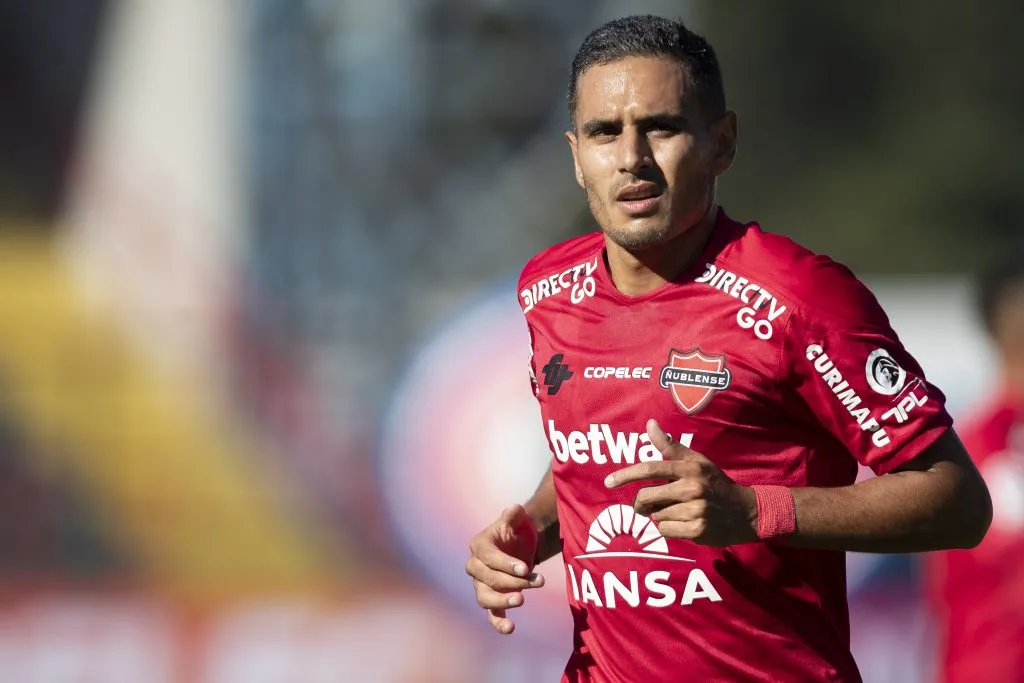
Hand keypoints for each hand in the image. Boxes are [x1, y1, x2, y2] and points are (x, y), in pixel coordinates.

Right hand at [465, 505, 545, 634]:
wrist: (521, 546)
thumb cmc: (517, 530)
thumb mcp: (516, 519)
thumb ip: (513, 514)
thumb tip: (514, 509)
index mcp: (479, 546)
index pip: (488, 557)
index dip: (505, 563)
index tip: (525, 568)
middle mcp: (475, 567)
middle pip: (488, 578)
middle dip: (512, 581)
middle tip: (536, 580)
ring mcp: (482, 585)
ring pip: (486, 597)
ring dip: (503, 600)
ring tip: (521, 600)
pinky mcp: (492, 599)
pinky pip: (491, 614)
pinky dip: (499, 622)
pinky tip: (511, 628)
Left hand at [605, 419, 757, 546]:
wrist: (746, 512)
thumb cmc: (715, 484)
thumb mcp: (697, 461)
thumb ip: (671, 446)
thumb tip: (650, 424)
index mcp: (689, 468)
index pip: (650, 469)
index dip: (626, 475)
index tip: (608, 482)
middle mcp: (691, 487)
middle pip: (646, 496)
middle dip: (641, 503)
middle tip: (646, 505)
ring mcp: (695, 510)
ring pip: (656, 515)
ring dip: (660, 515)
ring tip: (678, 512)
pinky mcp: (697, 530)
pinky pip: (665, 530)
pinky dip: (668, 529)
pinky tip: (683, 523)